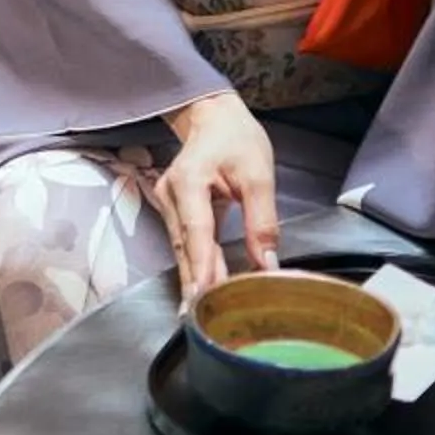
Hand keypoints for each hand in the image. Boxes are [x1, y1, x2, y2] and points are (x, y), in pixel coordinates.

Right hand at [159, 91, 277, 296]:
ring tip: (206, 307)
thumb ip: (262, 221)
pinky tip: (208, 283)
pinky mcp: (174, 209)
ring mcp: (168, 202)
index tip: (204, 295)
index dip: (201, 266)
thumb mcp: (259, 175)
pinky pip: (185, 241)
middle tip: (202, 317)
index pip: (197, 232)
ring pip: (182, 248)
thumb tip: (266, 263)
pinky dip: (197, 262)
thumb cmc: (236, 139)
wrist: (214, 118)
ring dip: (197, 275)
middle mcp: (171, 193)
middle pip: (184, 247)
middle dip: (196, 281)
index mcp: (189, 180)